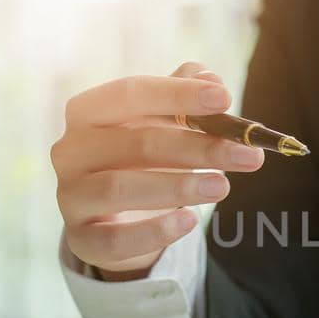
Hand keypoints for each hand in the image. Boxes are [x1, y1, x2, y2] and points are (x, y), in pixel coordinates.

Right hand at [53, 63, 267, 279]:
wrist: (114, 218)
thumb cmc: (141, 158)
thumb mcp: (160, 122)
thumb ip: (183, 96)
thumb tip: (210, 78)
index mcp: (87, 112)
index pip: (129, 94)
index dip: (177, 94)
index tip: (225, 99)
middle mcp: (71, 150)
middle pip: (136, 143)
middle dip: (198, 147)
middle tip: (248, 155)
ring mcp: (71, 196)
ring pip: (120, 188)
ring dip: (178, 186)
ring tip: (223, 187)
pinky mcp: (81, 239)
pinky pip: (114, 238)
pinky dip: (154, 231)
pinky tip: (189, 221)